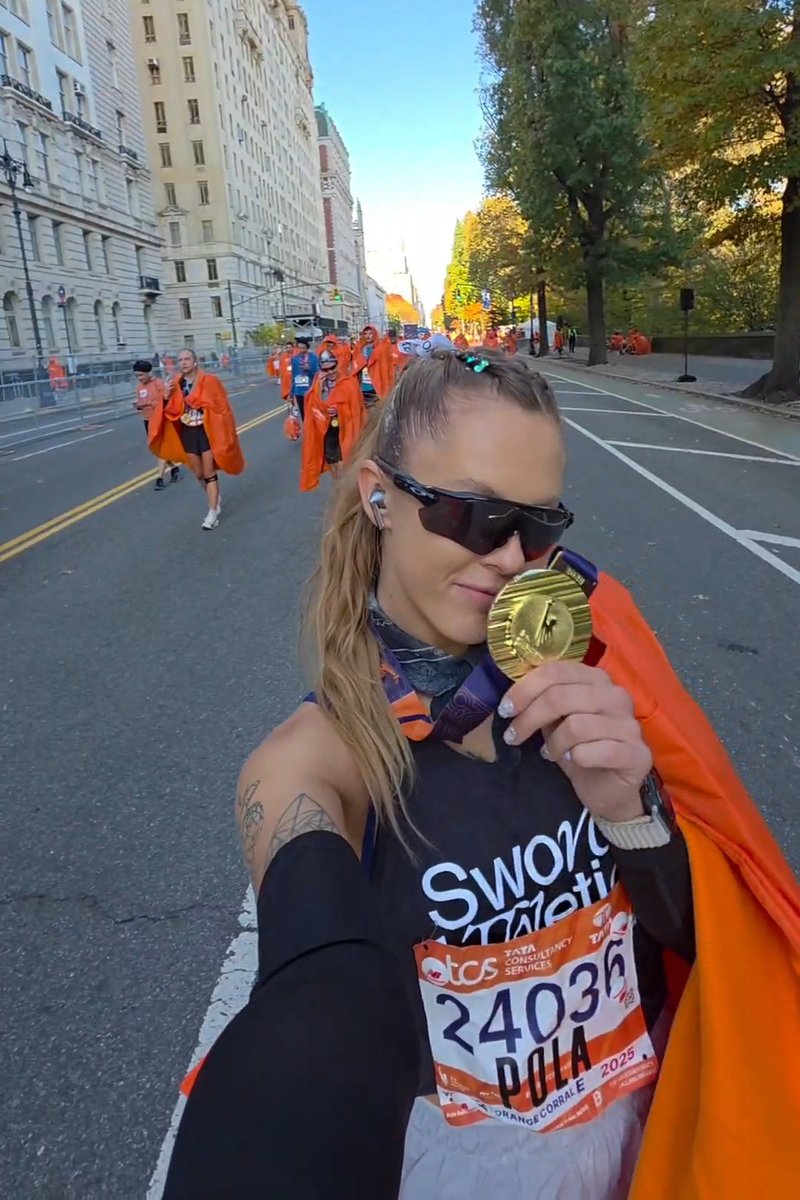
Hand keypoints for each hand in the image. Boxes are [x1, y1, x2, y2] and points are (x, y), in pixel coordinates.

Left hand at [498, 662, 650, 822]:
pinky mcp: (637, 754)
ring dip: (553, 743)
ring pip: (575, 725)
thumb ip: (542, 702)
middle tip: (513, 736)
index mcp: (597, 679)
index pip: (556, 671)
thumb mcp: (555, 722)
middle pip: (561, 696)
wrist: (608, 790)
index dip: (525, 689)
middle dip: (529, 718)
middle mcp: (617, 696)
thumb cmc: (579, 750)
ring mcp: (630, 724)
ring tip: (549, 753)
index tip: (506, 710)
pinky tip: (571, 761)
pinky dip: (574, 758)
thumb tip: (512, 697)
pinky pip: (592, 751)